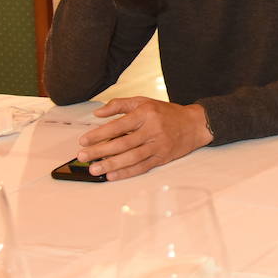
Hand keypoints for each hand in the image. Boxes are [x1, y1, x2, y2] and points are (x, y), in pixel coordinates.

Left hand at [76, 97, 212, 179]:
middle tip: (83, 157)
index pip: (118, 125)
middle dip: (100, 151)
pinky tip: (112, 175)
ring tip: (94, 168)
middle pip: (122, 143)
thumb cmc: (167, 113)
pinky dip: (126, 172)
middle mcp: (152, 130)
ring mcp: (158, 145)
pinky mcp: (162, 157)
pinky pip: (142, 167)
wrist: (195, 124)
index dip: (99, 134)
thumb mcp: (144, 102)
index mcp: (146, 114)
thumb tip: (98, 114)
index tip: (84, 141)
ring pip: (131, 157)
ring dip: (111, 164)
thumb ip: (119, 105)